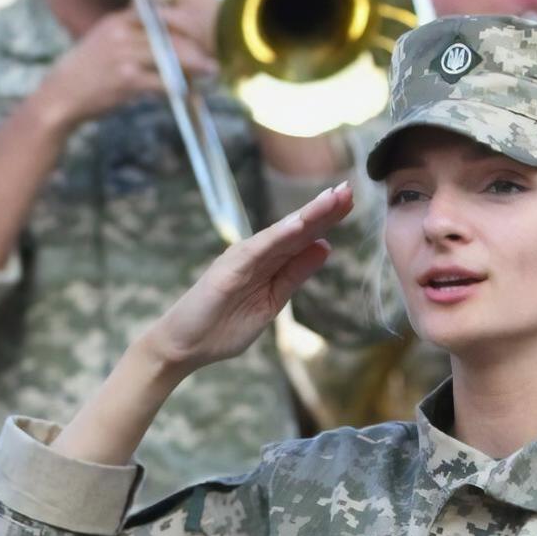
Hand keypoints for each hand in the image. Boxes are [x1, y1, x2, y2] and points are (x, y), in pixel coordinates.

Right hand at [35, 5, 217, 129]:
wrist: (61, 95)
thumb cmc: (88, 71)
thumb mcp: (105, 40)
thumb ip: (133, 34)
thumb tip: (168, 40)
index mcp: (119, 20)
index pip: (162, 14)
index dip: (187, 25)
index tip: (203, 36)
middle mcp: (122, 32)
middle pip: (171, 35)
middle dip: (197, 47)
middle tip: (214, 57)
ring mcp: (125, 55)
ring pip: (172, 56)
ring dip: (196, 66)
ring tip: (211, 72)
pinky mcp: (127, 79)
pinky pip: (163, 82)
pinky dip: (180, 88)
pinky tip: (191, 92)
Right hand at [140, 182, 353, 376]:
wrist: (186, 346)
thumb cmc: (224, 326)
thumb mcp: (273, 301)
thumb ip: (295, 274)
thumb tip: (325, 248)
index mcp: (269, 263)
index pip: (303, 237)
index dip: (327, 220)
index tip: (351, 201)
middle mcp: (257, 254)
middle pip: (296, 229)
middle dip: (323, 210)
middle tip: (349, 189)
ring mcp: (242, 259)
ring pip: (282, 233)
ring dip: (308, 215)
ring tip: (333, 198)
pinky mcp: (229, 269)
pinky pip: (259, 250)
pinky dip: (280, 236)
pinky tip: (301, 224)